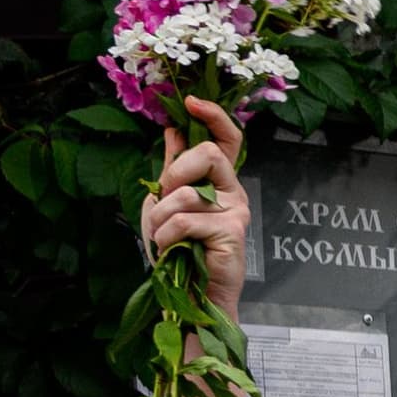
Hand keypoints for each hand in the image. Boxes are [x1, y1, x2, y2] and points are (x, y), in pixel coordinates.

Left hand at [138, 98, 250, 307]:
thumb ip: (173, 168)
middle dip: (175, 172)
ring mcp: (236, 212)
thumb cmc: (181, 249)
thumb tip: (173, 129)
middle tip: (164, 195)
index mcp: (220, 180)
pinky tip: (171, 248)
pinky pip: (185, 221)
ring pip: (187, 193)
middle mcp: (234, 191)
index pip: (228, 138)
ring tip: (161, 236)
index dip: (213, 116)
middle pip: (209, 153)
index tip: (192, 103)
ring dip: (161, 216)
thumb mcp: (167, 202)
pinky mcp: (232, 233)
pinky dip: (167, 236)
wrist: (192, 293)